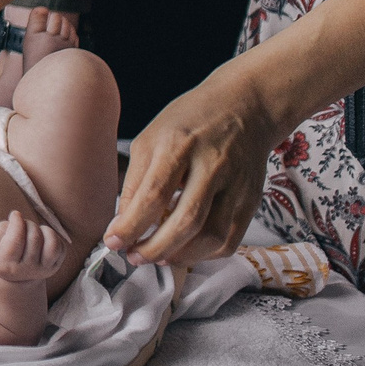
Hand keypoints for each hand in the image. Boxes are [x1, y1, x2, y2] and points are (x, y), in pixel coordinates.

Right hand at [0, 210, 68, 284]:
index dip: (17, 222)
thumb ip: (0, 230)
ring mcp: (43, 270)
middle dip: (28, 223)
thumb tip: (19, 221)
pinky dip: (52, 237)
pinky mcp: (55, 266)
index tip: (15, 214)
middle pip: (34, 238)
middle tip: (22, 224)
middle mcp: (27, 270)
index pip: (15, 240)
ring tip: (35, 230)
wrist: (13, 275)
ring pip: (53, 244)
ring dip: (44, 230)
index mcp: (6, 264)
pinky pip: (61, 247)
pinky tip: (42, 238)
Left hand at [106, 69, 279, 265]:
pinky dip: (205, 253)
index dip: (131, 225)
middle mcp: (212, 165)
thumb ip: (136, 181)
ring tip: (156, 257)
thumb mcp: (151, 139)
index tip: (112, 242)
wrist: (244, 107)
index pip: (153, 195)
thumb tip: (122, 224)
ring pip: (212, 236)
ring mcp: (237, 185)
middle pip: (186, 221)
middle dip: (155, 248)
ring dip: (181, 256)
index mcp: (179, 144)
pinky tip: (184, 250)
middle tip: (134, 257)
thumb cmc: (189, 122)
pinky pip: (230, 239)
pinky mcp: (252, 200)